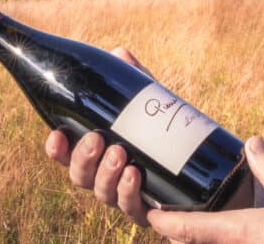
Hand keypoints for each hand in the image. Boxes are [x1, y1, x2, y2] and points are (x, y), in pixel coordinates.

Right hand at [44, 46, 153, 225]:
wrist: (206, 167)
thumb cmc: (167, 132)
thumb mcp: (151, 104)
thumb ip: (135, 81)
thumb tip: (120, 52)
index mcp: (100, 153)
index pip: (67, 155)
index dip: (57, 149)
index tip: (57, 133)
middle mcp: (107, 177)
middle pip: (80, 176)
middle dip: (83, 158)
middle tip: (97, 138)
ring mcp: (125, 195)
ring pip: (102, 193)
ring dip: (106, 174)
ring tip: (120, 154)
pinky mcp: (148, 210)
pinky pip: (132, 208)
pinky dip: (129, 193)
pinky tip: (135, 175)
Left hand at [146, 136, 263, 243]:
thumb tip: (253, 143)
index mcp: (237, 231)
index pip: (186, 228)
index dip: (162, 219)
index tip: (150, 208)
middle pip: (188, 243)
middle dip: (174, 229)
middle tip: (165, 208)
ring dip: (192, 236)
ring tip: (187, 219)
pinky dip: (211, 240)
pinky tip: (222, 229)